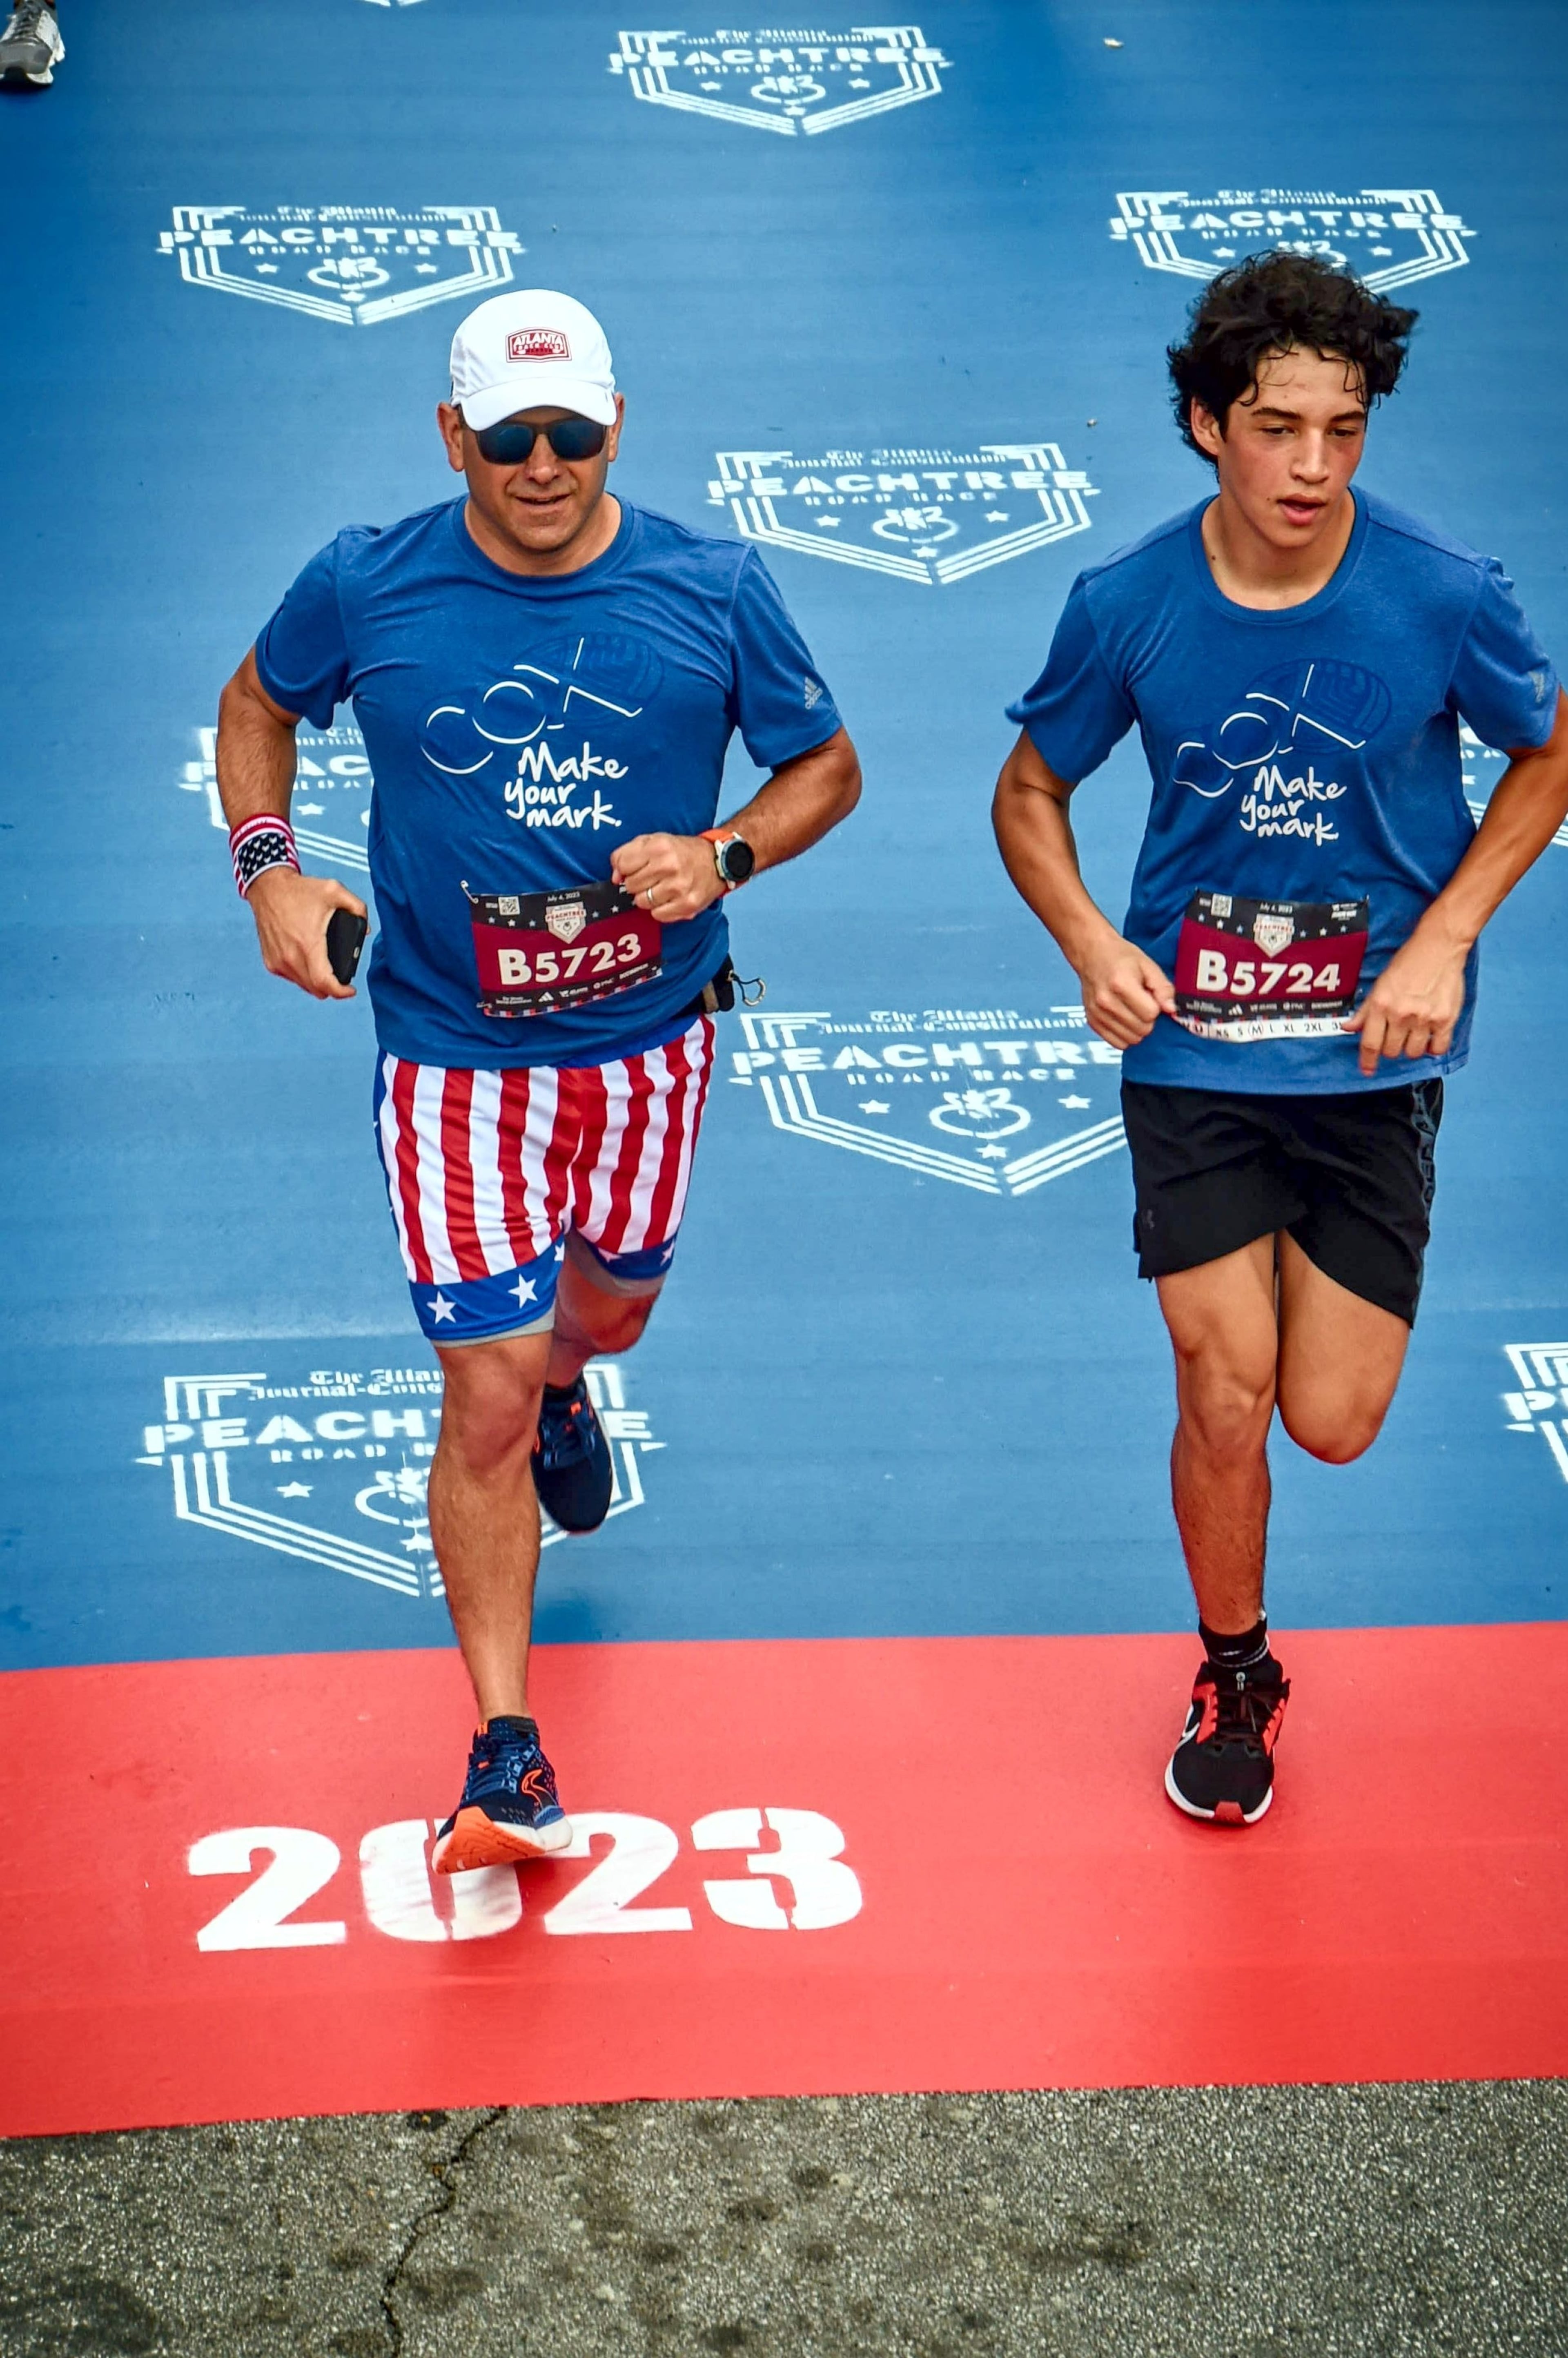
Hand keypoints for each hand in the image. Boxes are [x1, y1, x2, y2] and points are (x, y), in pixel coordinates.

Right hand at [247, 868, 366, 999]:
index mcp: (308, 944)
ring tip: (327, 969)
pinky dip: (303, 975)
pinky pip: (292, 978)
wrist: (268, 887)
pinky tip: (310, 962)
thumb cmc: (300, 890)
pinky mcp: (270, 962)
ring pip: (304, 986)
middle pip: (316, 989)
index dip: (341, 992)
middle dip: (333, 988)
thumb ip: (358, 908)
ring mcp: (278, 961)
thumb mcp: (335, 891)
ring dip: (317, 983)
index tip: (351, 990)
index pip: (325, 983)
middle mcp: (290, 957)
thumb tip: (367, 930)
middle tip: (342, 978)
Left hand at [610, 833, 724, 923]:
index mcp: (659, 846)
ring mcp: (679, 888)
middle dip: (637, 883)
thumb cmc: (682, 851)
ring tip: (660, 888)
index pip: (623, 865)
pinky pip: (657, 915)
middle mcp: (669, 866)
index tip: (635, 869)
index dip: (625, 869)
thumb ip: (627, 853)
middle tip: (651, 878)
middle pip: (630, 886)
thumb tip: (615, 877)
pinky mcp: (687, 905)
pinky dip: (659, 909)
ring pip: (642, 902)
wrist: (717, 861)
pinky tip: (668, 899)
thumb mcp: (654, 841)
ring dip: (647, 897)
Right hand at [1077, 931, 1177, 1048]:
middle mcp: (1106, 1001)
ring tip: (1132, 1009)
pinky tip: (1124, 1019)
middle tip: (1141, 1002)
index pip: (1151, 1014)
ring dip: (1138, 1028)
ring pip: (1131, 1039)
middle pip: (1142, 1029)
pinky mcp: (1093, 1022)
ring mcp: (1097, 1014)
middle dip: (1148, 1018)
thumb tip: (1172, 1009)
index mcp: (1121, 984)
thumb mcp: (1148, 965)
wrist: (1092, 953)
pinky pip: (1117, 1043)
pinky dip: (1125, 1034)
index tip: (1149, 996)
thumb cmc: (1120, 957)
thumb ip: (1163, 988)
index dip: (1156, 1006)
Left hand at [1342, 930, 1467, 1076]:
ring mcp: (1424, 1018)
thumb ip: (1366, 1010)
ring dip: (1410, 1048)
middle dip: (1390, 1047)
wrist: (1439, 948)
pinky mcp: (1445, 1019)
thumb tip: (1348, 1028)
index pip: (1370, 1043)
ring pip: (1412, 1053)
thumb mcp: (1380, 984)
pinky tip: (1430, 1037)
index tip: (1367, 1070)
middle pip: (1391, 1051)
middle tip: (1396, 1035)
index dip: (1367, 1061)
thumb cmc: (1409, 963)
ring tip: (1414, 1033)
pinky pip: (1437, 1048)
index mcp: (1381, 1005)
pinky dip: (1433, 1048)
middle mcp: (1401, 1014)